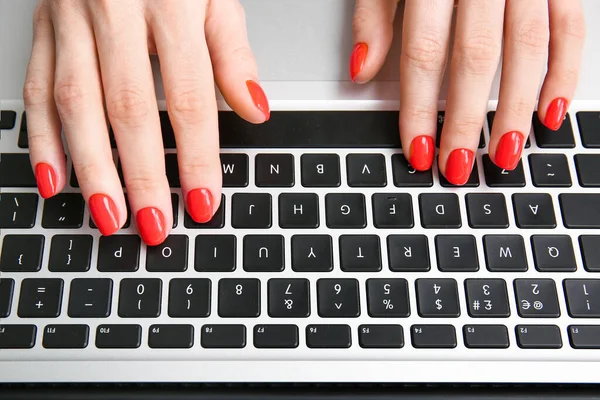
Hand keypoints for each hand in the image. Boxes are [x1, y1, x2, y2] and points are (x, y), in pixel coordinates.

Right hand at [23, 0, 268, 244]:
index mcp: (168, 3)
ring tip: (107, 215)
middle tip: (152, 225)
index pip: (188, 96)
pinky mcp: (42, 25)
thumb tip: (254, 109)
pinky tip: (54, 178)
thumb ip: (233, 53)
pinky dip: (42, 137)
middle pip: (127, 107)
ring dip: (91, 167)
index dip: (196, 155)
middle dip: (140, 174)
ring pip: (75, 103)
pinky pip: (34, 86)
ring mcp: (70, 17)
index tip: (202, 200)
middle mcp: (114, 8)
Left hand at [350, 0, 584, 183]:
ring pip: (526, 49)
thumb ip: (375, 15)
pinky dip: (565, 72)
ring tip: (505, 155)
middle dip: (467, 120)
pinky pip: (569, 27)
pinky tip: (552, 113)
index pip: (425, 53)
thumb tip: (362, 69)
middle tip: (459, 166)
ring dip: (517, 109)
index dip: (420, 107)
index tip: (416, 148)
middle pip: (476, 58)